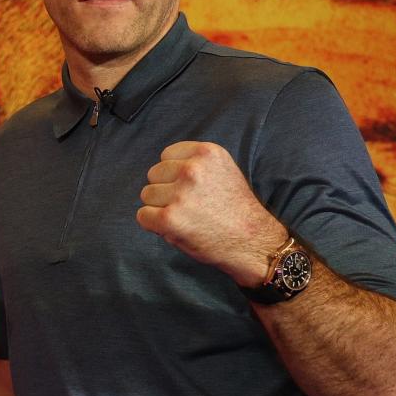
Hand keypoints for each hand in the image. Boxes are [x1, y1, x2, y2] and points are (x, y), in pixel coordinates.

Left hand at [137, 141, 287, 286]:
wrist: (253, 242)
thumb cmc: (234, 209)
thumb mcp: (221, 171)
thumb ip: (193, 163)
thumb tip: (159, 169)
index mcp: (207, 153)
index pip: (166, 155)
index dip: (174, 173)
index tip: (190, 187)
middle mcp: (192, 169)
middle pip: (154, 173)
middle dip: (166, 189)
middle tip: (189, 205)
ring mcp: (180, 194)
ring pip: (147, 194)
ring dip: (160, 207)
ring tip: (186, 217)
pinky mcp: (169, 218)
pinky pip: (143, 216)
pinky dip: (153, 225)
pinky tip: (176, 228)